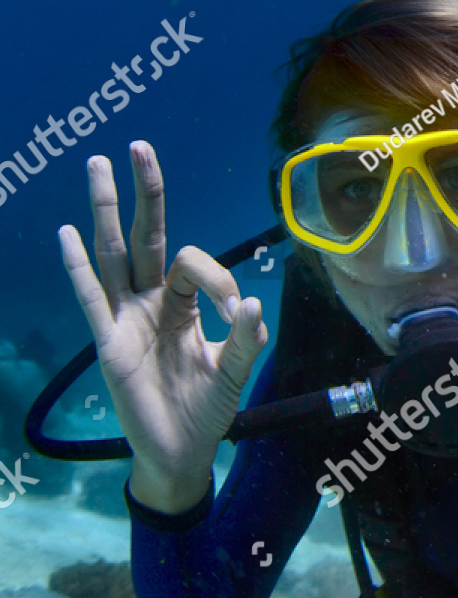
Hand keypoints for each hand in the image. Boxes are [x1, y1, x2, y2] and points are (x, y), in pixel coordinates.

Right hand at [57, 142, 267, 513]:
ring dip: (106, 210)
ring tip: (97, 165)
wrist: (182, 452)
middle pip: (145, 236)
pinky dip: (79, 267)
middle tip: (137, 145)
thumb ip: (245, 340)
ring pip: (114, 255)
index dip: (216, 276)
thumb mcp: (235, 372)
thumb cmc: (207, 409)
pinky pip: (91, 298)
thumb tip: (249, 303)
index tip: (234, 310)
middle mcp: (151, 302)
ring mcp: (126, 319)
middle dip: (144, 192)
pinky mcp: (108, 343)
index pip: (193, 263)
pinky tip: (68, 234)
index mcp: (183, 303)